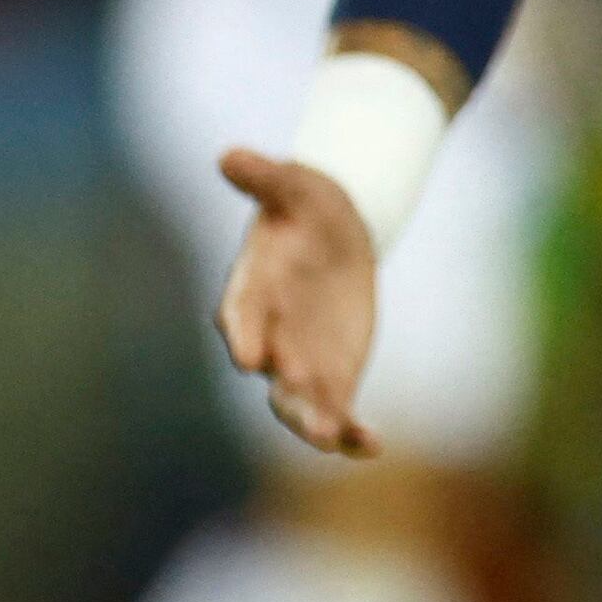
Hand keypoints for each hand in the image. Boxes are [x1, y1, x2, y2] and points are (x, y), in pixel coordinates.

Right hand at [211, 148, 384, 458]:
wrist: (335, 231)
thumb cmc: (307, 205)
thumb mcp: (295, 185)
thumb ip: (265, 177)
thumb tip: (230, 154)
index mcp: (252, 287)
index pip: (240, 312)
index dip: (243, 331)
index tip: (247, 353)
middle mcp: (270, 331)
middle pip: (272, 366)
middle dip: (287, 387)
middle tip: (304, 411)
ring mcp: (298, 358)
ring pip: (299, 400)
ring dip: (315, 421)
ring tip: (332, 438)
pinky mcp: (331, 373)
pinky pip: (337, 408)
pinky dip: (350, 431)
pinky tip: (370, 446)